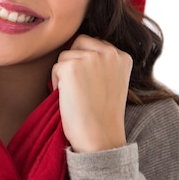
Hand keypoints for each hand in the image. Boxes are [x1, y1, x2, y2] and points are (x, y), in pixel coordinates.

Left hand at [51, 35, 131, 152]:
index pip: (94, 43)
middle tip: (79, 87)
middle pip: (78, 42)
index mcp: (123, 56)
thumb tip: (74, 47)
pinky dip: (56, 83)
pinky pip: (55, 67)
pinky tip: (69, 98)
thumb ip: (101, 63)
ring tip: (76, 95)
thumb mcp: (112, 81)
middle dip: (73, 61)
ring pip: (65, 55)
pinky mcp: (72, 66)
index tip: (90, 84)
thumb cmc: (102, 114)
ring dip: (64, 73)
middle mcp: (109, 52)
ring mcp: (90, 58)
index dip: (85, 62)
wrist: (100, 137)